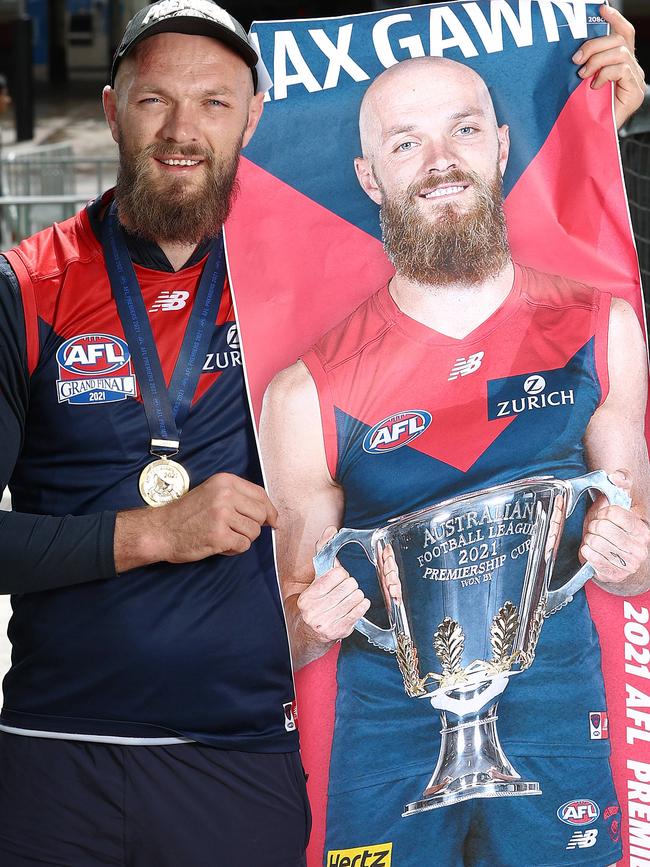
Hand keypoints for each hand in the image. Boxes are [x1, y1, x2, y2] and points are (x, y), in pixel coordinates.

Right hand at [115, 472, 277, 570]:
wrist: (160, 530)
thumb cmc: (187, 514)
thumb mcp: (212, 493)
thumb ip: (239, 498)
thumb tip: (271, 515)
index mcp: (225, 481)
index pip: (260, 494)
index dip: (270, 509)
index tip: (272, 520)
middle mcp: (226, 495)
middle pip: (261, 514)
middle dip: (253, 526)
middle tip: (235, 530)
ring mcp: (223, 515)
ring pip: (253, 532)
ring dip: (242, 539)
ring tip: (223, 536)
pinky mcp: (219, 536)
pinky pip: (243, 546)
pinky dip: (234, 550)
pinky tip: (219, 545)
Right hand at [295, 526, 370, 646]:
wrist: (309, 631)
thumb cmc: (317, 599)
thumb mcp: (317, 576)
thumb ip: (323, 551)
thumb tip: (331, 529)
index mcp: (307, 597)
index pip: (337, 574)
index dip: (341, 574)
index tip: (338, 578)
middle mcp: (314, 612)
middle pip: (349, 586)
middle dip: (350, 585)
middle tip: (345, 589)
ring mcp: (326, 624)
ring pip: (356, 598)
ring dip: (356, 596)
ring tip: (349, 598)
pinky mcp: (339, 632)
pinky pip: (359, 611)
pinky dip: (361, 605)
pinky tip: (357, 604)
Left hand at [573, 4, 645, 129]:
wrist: (591, 139)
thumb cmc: (584, 112)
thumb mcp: (582, 83)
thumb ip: (586, 65)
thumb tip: (575, 50)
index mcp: (621, 63)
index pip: (624, 33)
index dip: (614, 19)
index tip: (601, 9)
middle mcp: (631, 69)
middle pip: (620, 39)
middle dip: (595, 45)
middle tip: (576, 60)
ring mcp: (635, 80)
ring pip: (620, 52)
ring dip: (597, 60)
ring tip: (583, 75)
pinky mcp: (635, 92)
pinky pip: (621, 69)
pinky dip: (605, 74)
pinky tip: (594, 85)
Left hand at [580, 469, 649, 587]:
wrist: (619, 562)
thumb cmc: (617, 532)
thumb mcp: (620, 507)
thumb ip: (622, 485)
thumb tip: (616, 475)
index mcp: (642, 530)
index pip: (613, 513)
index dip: (603, 513)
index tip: (605, 518)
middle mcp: (639, 548)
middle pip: (601, 527)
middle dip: (594, 527)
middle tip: (598, 531)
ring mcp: (627, 564)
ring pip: (594, 542)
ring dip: (589, 540)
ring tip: (596, 541)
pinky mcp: (613, 575)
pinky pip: (588, 556)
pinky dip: (586, 551)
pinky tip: (593, 552)